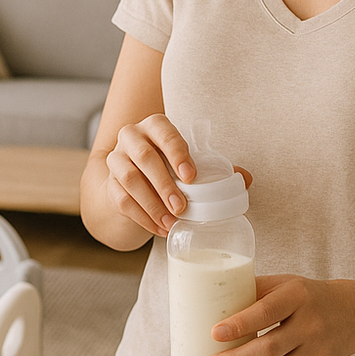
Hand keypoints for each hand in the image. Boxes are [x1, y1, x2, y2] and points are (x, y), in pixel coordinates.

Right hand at [103, 115, 251, 237]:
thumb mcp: (188, 163)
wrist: (133, 181)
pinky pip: (121, 200)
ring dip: (152, 204)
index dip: (177, 152)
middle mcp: (131, 137)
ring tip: (171, 223)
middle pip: (144, 157)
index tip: (192, 176)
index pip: (164, 132)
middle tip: (182, 207)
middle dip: (164, 184)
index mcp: (155, 126)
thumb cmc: (168, 167)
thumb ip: (216, 169)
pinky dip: (142, 217)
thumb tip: (245, 179)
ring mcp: (116, 159)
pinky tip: (159, 229)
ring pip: (129, 180)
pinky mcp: (108, 184)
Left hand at [201, 274, 354, 355]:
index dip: (240, 324)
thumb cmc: (306, 296)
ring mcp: (316, 352)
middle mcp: (311, 325)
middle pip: (269, 349)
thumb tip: (208, 301)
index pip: (267, 312)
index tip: (214, 333)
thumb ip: (252, 291)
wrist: (352, 314)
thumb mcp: (285, 284)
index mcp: (299, 296)